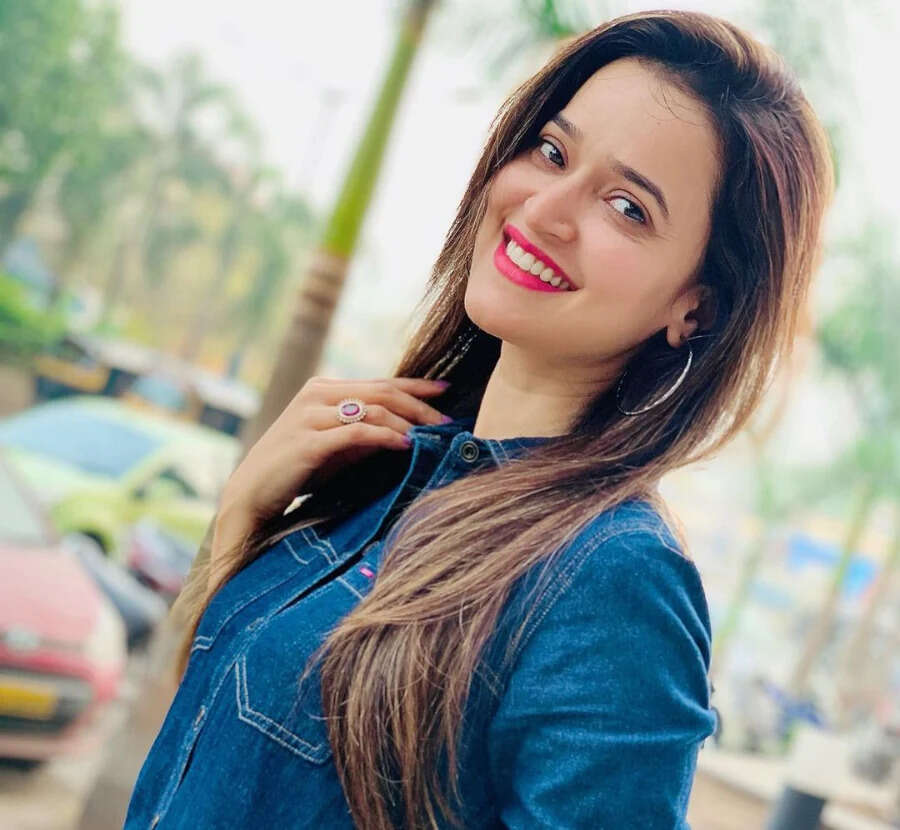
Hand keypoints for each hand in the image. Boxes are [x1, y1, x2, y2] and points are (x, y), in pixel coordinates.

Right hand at [219, 376, 450, 528]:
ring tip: (433, 435)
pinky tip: (406, 445)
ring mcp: (311, 415)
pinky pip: (356, 433)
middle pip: (382, 392)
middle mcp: (317, 394)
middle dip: (420, 405)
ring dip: (409, 422)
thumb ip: (364, 433)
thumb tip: (408, 431)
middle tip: (449, 420)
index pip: (380, 382)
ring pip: (373, 409)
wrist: (249, 494)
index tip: (446, 390)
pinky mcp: (309, 441)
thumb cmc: (295, 471)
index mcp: (323, 389)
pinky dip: (385, 437)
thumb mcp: (335, 447)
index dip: (416, 386)